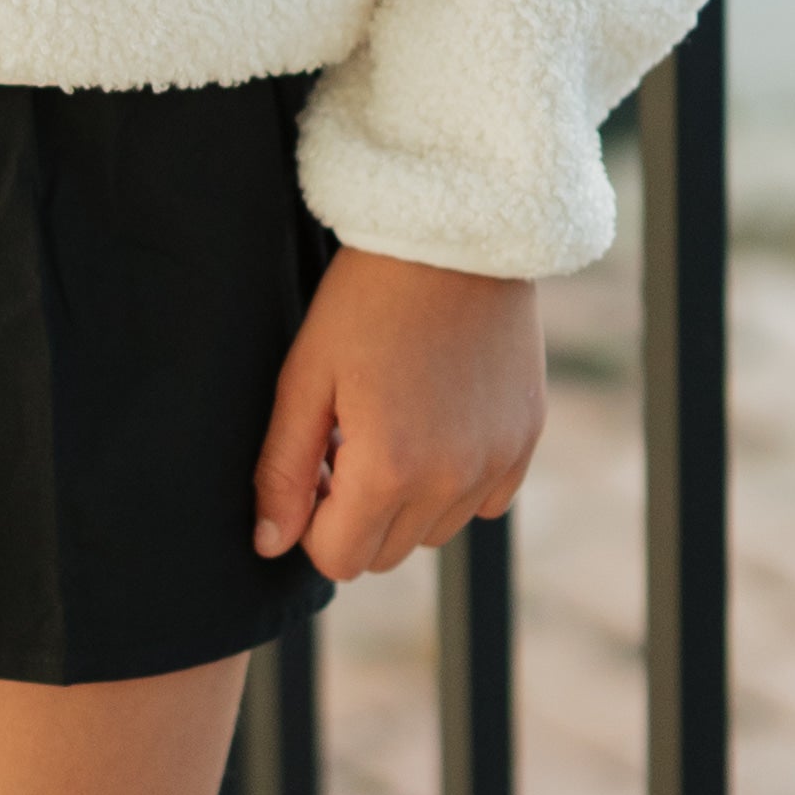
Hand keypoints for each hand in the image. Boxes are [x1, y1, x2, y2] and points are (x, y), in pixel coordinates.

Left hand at [253, 247, 545, 580]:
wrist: (454, 236)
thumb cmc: (366, 299)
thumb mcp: (306, 378)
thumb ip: (282, 470)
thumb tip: (269, 543)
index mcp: (389, 468)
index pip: (338, 559)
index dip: (311, 522)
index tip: (312, 468)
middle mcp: (451, 480)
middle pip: (386, 553)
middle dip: (354, 515)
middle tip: (345, 442)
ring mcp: (496, 463)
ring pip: (435, 532)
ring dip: (406, 501)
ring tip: (391, 426)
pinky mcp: (526, 440)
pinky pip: (484, 502)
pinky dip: (455, 483)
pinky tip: (437, 423)